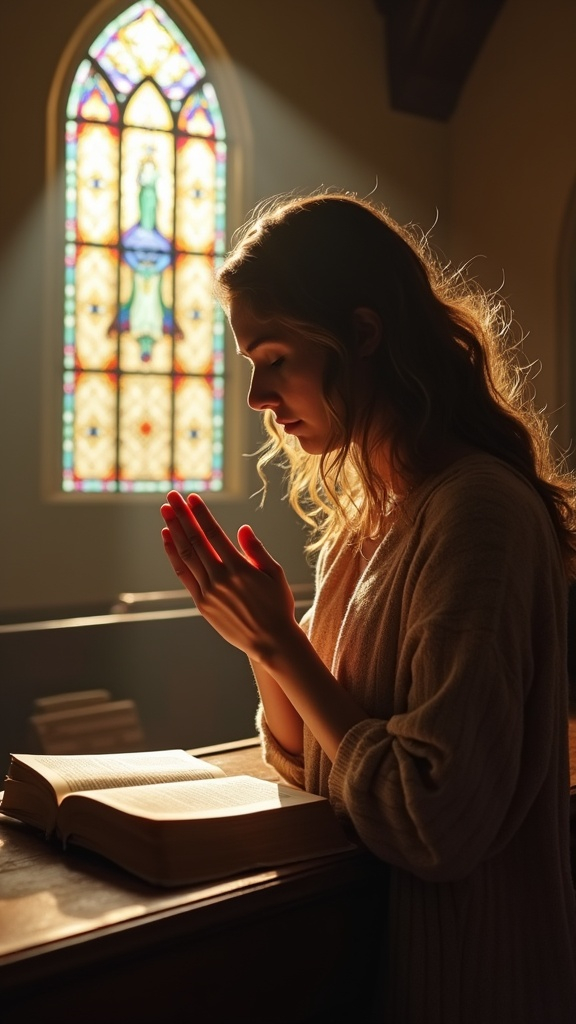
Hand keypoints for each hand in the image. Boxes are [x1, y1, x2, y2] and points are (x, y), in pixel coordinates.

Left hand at [160, 491, 297, 661]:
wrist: (270, 641)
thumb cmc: (277, 605)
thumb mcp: (275, 573)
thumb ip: (256, 550)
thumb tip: (242, 528)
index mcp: (240, 567)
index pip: (214, 533)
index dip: (200, 514)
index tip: (191, 497)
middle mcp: (220, 577)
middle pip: (195, 540)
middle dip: (182, 515)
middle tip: (171, 496)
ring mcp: (209, 591)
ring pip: (186, 555)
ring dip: (173, 531)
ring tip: (165, 512)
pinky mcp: (202, 604)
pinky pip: (183, 575)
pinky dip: (173, 556)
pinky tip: (167, 539)